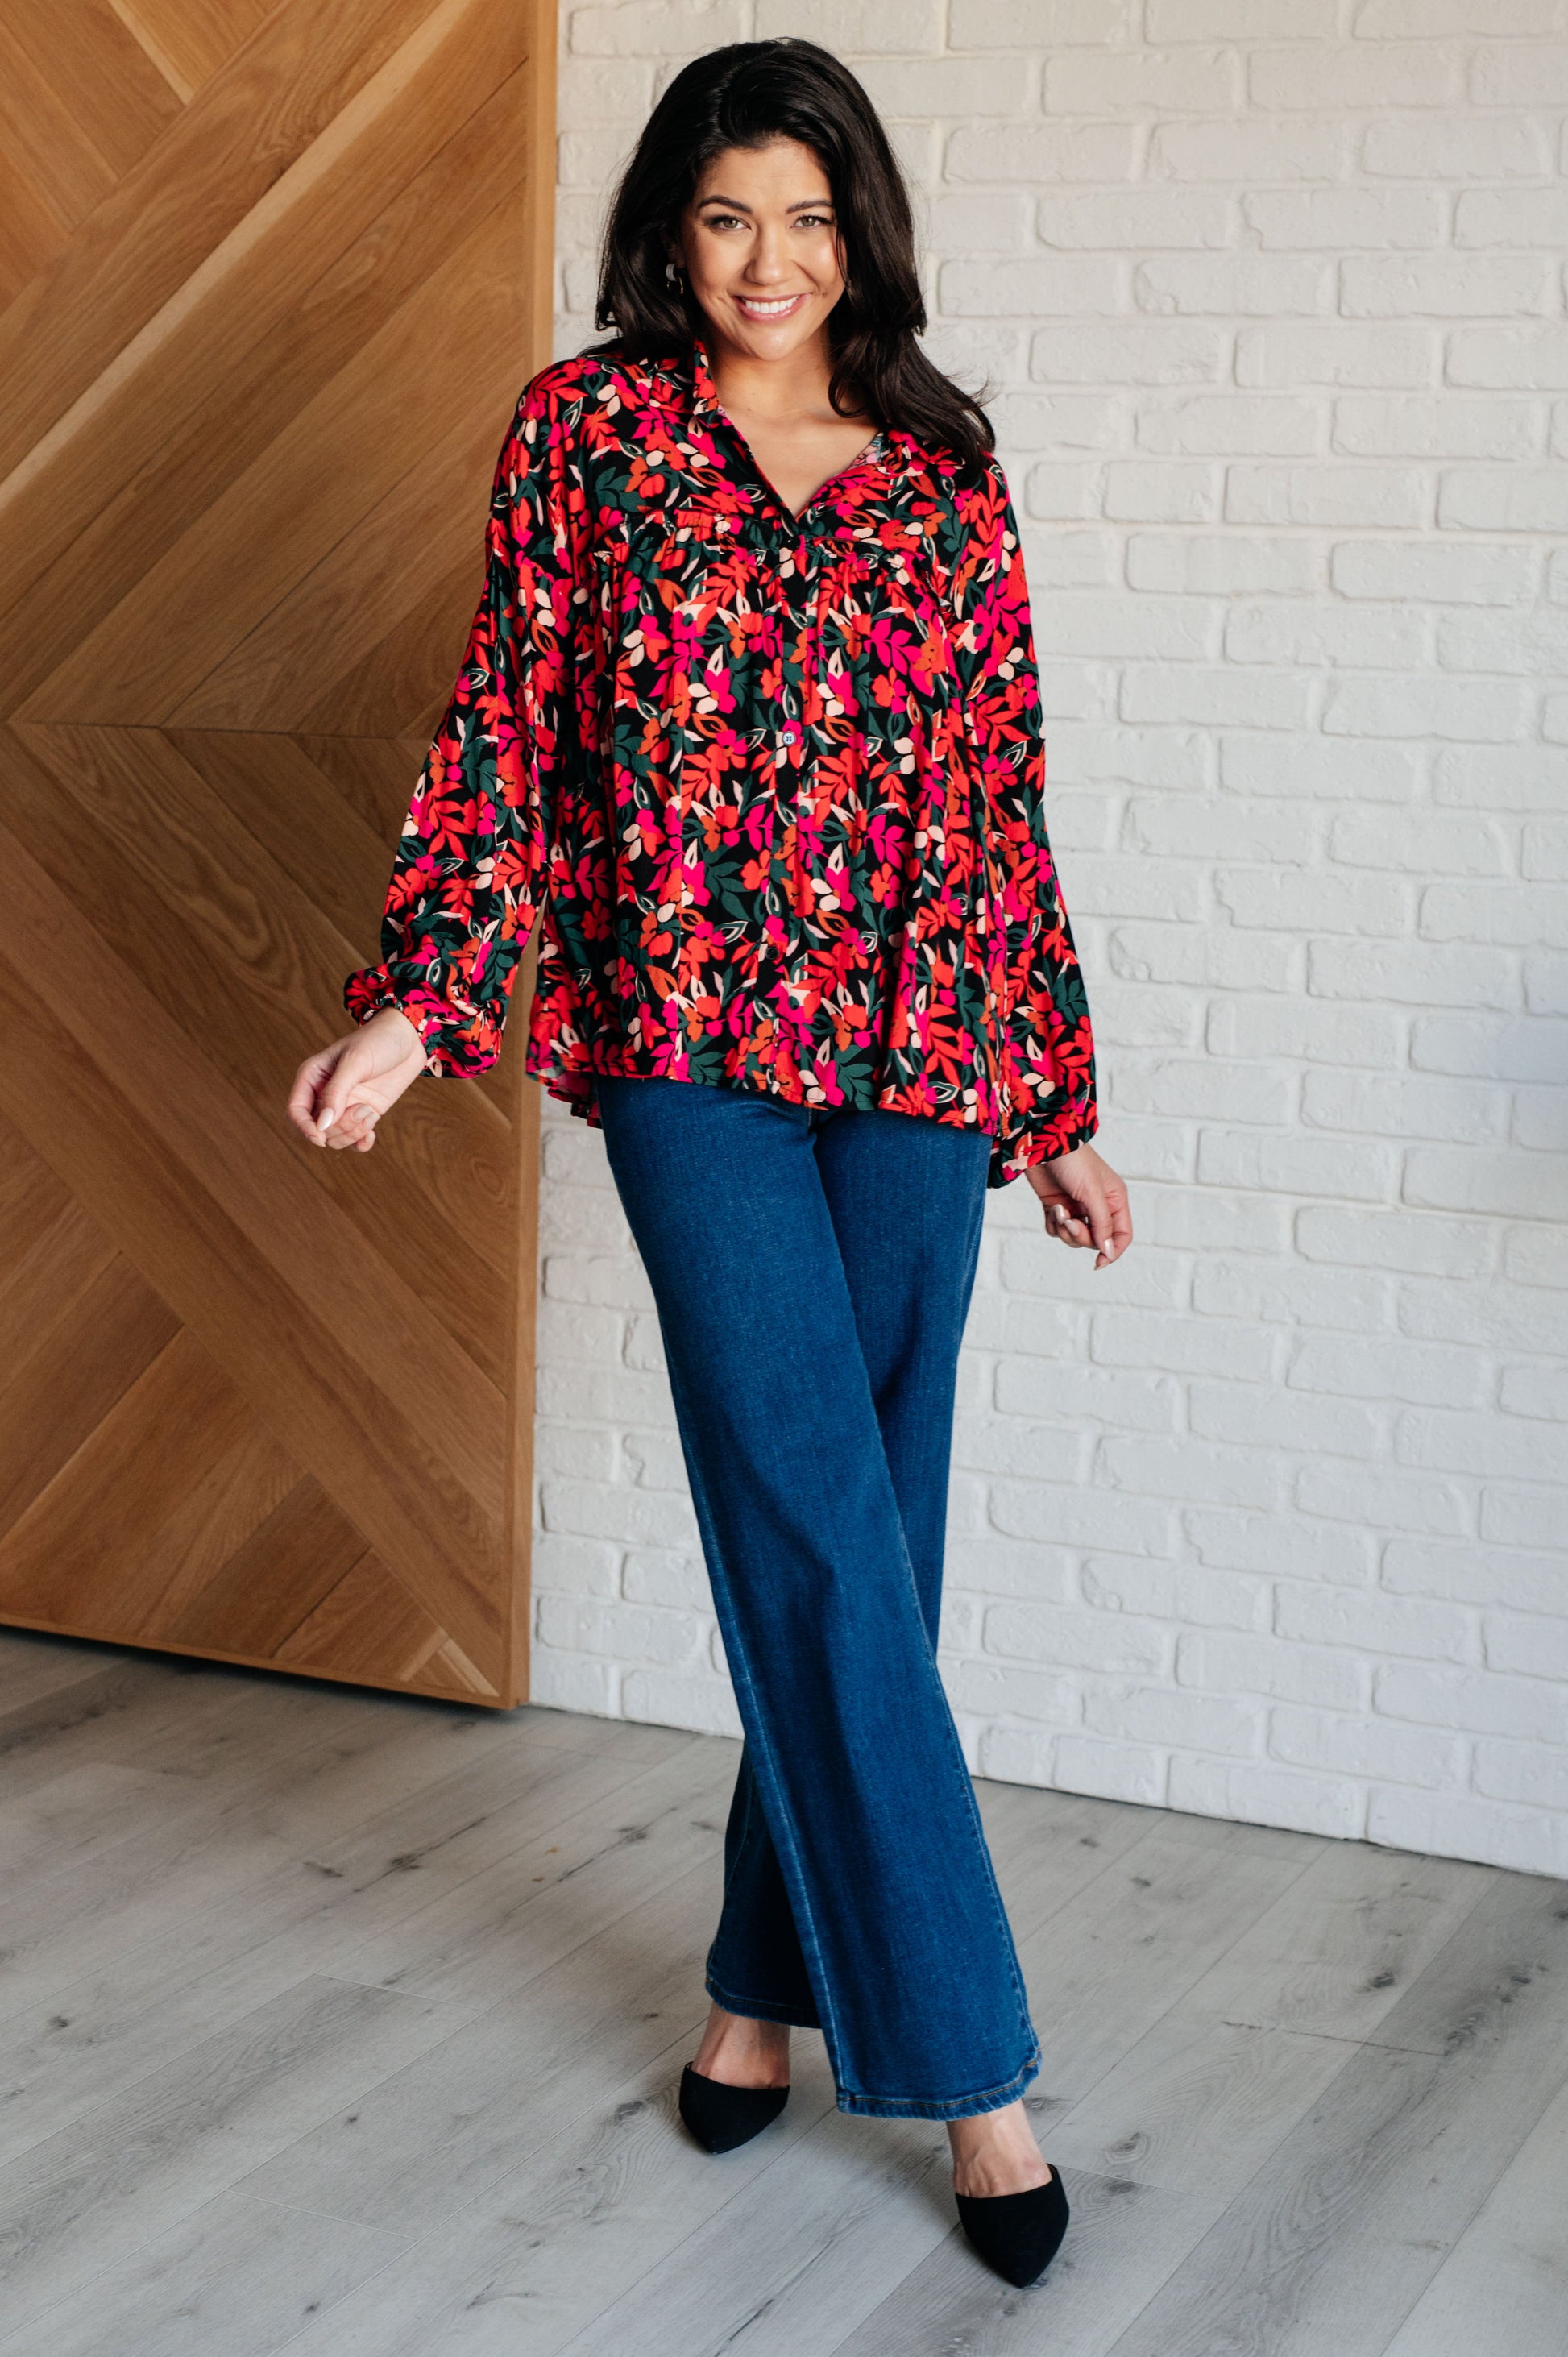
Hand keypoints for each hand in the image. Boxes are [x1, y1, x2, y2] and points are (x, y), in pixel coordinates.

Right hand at [286, 1008, 427, 1153]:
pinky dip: (361, 1143)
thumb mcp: (355, 1062)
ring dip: (353, 1132)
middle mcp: (324, 1095)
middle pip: (317, 1129)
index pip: (295, 1111)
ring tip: (371, 1112)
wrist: (408, 1039)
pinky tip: (372, 1132)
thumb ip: (337, 1092)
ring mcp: (344, 1106)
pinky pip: (354, 1141)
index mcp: (312, 1077)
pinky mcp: (363, 1114)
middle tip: (363, 1109)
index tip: (321, 1136)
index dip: (304, 1128)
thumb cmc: (378, 1041)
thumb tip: (321, 1125)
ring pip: (335, 1138)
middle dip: (339, 1128)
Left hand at [1026, 1141, 1130, 1268]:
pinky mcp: (1057, 1207)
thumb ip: (1102, 1223)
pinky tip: (1051, 1206)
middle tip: (1069, 1219)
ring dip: (1064, 1229)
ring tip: (1058, 1209)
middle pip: (1095, 1240)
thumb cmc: (1073, 1161)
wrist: (1043, 1144)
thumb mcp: (1092, 1193)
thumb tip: (1107, 1251)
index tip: (1099, 1262)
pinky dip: (1053, 1224)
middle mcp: (1098, 1206)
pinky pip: (1057, 1230)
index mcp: (1115, 1200)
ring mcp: (1077, 1207)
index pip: (1122, 1235)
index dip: (1112, 1251)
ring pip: (1074, 1237)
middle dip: (1080, 1235)